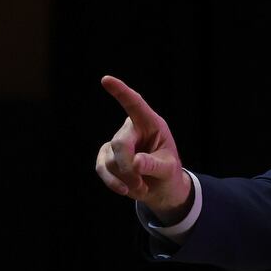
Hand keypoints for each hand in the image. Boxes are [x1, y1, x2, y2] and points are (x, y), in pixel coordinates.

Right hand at [93, 76, 191, 219]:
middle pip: (120, 143)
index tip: (106, 80)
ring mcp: (117, 142)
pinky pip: (101, 168)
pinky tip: (124, 189)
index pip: (135, 104)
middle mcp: (132, 129)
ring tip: (141, 187)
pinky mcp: (106, 156)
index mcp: (151, 123)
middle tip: (141, 185)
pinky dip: (112, 182)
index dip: (121, 92)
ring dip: (125, 179)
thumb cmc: (168, 173)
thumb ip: (154, 165)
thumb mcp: (168, 169)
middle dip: (128, 167)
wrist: (160, 189)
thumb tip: (135, 162)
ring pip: (110, 160)